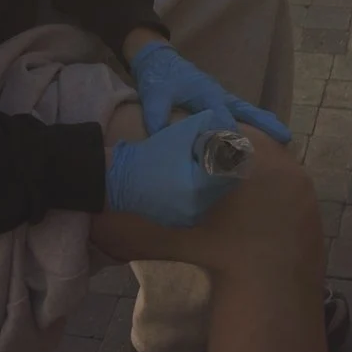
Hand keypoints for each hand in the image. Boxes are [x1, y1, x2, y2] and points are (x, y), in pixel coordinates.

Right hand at [106, 111, 235, 228]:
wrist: (121, 179)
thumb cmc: (153, 153)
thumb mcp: (183, 132)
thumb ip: (208, 127)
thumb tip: (227, 130)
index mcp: (200, 187)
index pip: (229, 171)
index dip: (230, 156)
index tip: (228, 146)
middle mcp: (199, 209)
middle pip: (223, 186)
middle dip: (222, 169)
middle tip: (215, 154)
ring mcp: (190, 220)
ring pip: (213, 198)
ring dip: (212, 182)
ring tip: (200, 165)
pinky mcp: (181, 224)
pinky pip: (200, 207)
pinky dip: (200, 194)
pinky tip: (188, 180)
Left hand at [130, 41, 291, 145]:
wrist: (159, 61)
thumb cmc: (159, 78)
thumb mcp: (154, 96)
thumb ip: (158, 116)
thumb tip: (165, 138)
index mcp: (207, 94)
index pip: (223, 120)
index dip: (229, 140)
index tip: (237, 160)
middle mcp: (219, 95)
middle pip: (246, 112)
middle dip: (264, 125)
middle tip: (285, 140)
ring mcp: (221, 96)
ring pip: (248, 111)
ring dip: (266, 122)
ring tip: (286, 137)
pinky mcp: (219, 100)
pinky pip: (241, 111)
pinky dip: (256, 119)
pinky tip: (266, 132)